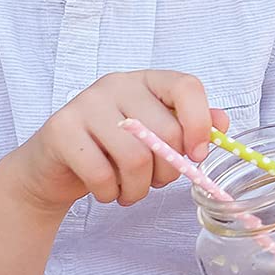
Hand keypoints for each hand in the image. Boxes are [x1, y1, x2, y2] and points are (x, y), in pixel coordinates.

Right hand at [1, 70, 230, 218]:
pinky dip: (110, 193)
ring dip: (138, 188)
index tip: (197, 155)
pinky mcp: (61, 129)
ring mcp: (85, 103)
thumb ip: (189, 127)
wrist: (53, 167)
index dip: (199, 123)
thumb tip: (221, 123)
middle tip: (157, 183)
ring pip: (135, 157)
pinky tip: (106, 192)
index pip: (186, 86)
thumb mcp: (154, 136)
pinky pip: (101, 173)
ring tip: (130, 192)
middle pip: (164, 131)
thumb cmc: (112, 151)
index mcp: (147, 81)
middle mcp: (117, 84)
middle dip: (167, 171)